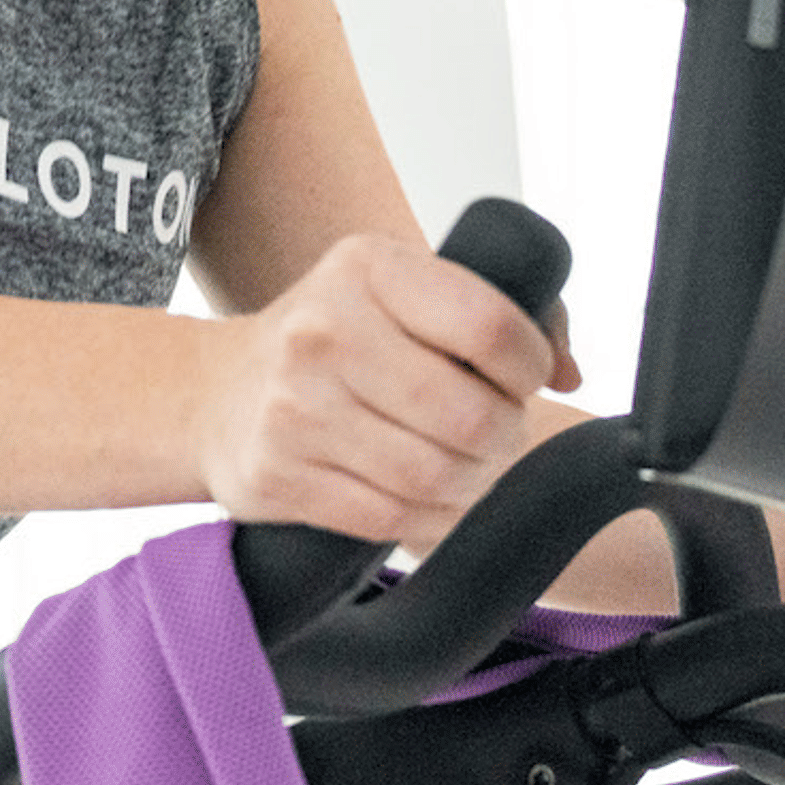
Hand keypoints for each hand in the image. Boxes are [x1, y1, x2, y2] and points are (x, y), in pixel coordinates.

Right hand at [196, 234, 551, 549]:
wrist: (215, 393)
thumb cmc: (332, 339)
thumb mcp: (400, 289)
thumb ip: (501, 308)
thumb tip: (569, 370)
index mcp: (366, 268)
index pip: (490, 326)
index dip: (528, 365)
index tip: (522, 376)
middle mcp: (323, 331)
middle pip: (472, 415)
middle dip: (503, 435)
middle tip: (493, 432)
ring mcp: (294, 408)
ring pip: (436, 474)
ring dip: (470, 481)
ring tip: (462, 464)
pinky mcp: (278, 476)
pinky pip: (392, 517)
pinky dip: (427, 516)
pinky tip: (424, 495)